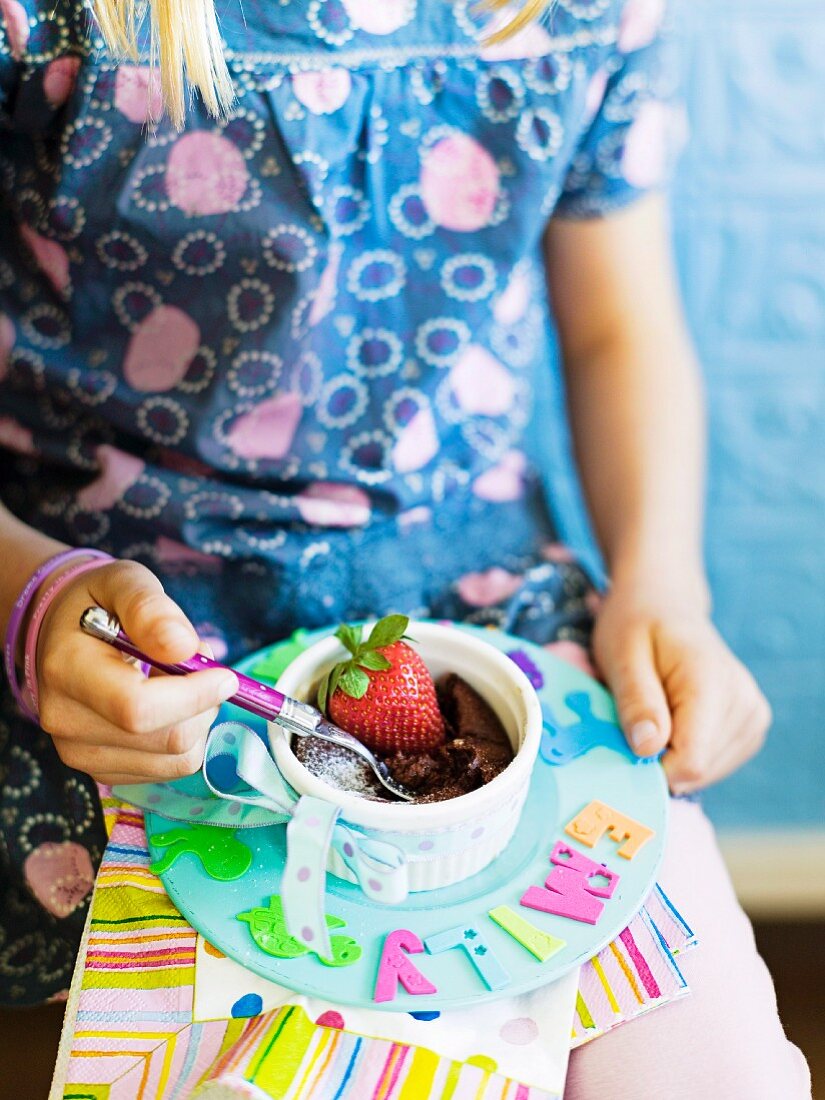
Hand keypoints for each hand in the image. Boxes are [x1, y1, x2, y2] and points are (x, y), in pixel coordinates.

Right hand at [34, 558, 237, 784]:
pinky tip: (170, 705)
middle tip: (202, 666)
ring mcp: (80, 753)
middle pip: (166, 740)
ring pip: (176, 760)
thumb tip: (183, 647)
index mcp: (67, 670)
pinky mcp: (101, 770)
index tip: (225, 675)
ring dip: (198, 721)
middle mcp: (66, 721)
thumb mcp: (123, 583)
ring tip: (183, 683)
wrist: (61, 634)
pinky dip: (186, 737)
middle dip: (204, 704)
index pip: (138, 708)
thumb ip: (151, 609)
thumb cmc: (98, 603)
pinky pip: (169, 768)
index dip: (194, 696)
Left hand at [592, 583, 771, 793]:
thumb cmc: (636, 627)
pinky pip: (717, 764)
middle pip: (700, 769)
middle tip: (638, 720)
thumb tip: (647, 749)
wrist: (666, 605)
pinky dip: (688, 752)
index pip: (691, 760)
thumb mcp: (622, 655)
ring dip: (674, 755)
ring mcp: (754, 714)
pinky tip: (675, 720)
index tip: (627, 742)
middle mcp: (744, 701)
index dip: (652, 766)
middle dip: (660, 758)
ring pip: (708, 772)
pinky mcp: (752, 725)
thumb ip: (636, 701)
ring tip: (659, 712)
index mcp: (711, 681)